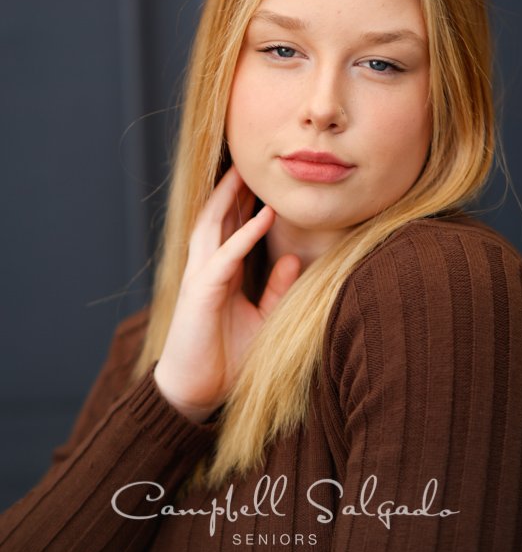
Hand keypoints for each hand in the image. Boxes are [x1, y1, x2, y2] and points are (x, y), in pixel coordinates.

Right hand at [153, 165, 300, 422]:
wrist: (197, 391)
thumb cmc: (227, 357)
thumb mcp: (262, 318)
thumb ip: (277, 289)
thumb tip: (295, 258)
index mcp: (221, 271)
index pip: (231, 226)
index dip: (245, 200)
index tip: (266, 177)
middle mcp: (208, 267)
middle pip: (219, 215)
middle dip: (234, 187)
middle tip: (254, 159)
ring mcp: (201, 276)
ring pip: (213, 225)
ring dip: (231, 197)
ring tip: (249, 172)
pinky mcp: (201, 292)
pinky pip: (225, 257)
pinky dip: (244, 235)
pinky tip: (263, 217)